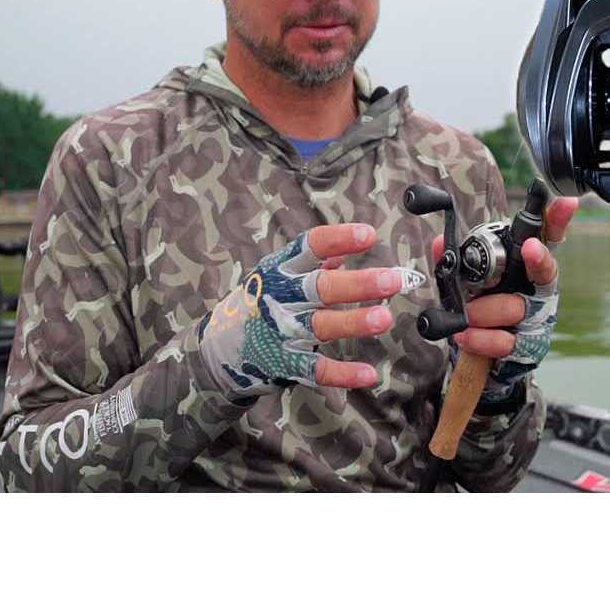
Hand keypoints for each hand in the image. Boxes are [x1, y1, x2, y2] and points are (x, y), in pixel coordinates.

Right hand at [197, 224, 424, 396]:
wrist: (217, 351)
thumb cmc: (260, 303)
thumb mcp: (278, 275)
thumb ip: (313, 263)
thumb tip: (345, 250)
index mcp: (280, 268)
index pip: (310, 247)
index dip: (339, 240)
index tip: (368, 235)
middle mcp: (281, 297)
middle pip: (321, 288)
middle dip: (358, 284)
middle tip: (392, 280)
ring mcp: (282, 332)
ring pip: (321, 326)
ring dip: (354, 323)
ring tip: (384, 319)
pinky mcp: (284, 364)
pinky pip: (317, 369)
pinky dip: (343, 374)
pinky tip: (370, 374)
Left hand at [430, 197, 577, 401]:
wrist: (480, 348)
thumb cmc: (480, 302)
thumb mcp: (466, 278)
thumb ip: (455, 260)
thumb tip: (440, 242)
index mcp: (524, 264)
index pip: (547, 237)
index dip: (558, 219)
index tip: (566, 203)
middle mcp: (536, 287)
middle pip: (546, 268)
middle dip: (538, 258)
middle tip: (530, 248)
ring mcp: (535, 316)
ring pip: (515, 306)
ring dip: (484, 309)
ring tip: (465, 314)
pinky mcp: (526, 345)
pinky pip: (505, 340)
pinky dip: (480, 338)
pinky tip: (464, 335)